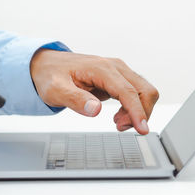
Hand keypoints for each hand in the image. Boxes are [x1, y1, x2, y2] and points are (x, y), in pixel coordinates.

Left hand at [30, 50, 158, 134]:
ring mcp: (120, 71)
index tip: (142, 129)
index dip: (137, 112)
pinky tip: (119, 116)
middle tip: (120, 127)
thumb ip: (75, 100)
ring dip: (138, 111)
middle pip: (145, 91)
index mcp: (101, 68)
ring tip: (118, 123)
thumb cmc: (51, 75)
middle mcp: (116, 67)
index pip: (128, 92)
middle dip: (140, 113)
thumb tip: (95, 110)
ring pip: (145, 92)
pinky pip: (137, 94)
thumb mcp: (55, 90)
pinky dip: (134, 108)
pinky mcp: (120, 78)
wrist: (49, 64)